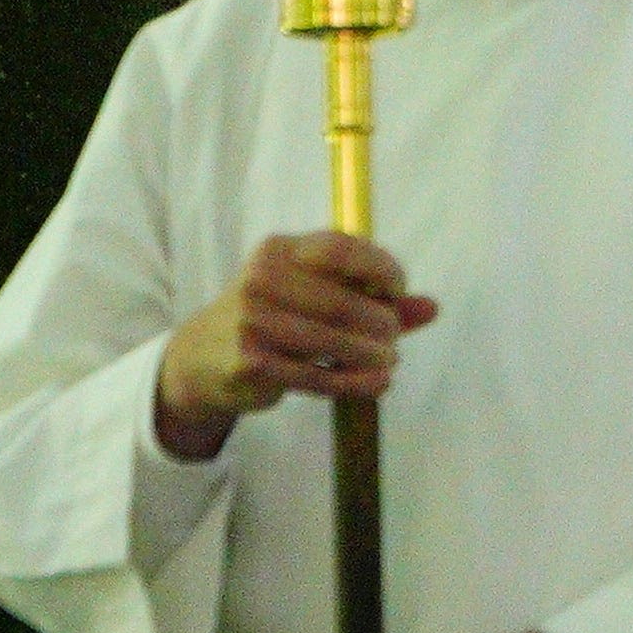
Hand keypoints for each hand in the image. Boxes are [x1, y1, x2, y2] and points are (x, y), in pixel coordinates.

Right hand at [157, 233, 440, 456]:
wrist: (202, 356)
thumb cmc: (272, 315)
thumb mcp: (313, 292)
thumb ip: (372, 297)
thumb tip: (431, 308)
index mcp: (280, 250)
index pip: (341, 249)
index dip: (382, 269)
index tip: (398, 291)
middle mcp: (262, 279)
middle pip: (343, 302)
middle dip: (382, 324)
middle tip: (393, 338)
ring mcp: (253, 321)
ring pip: (334, 341)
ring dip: (373, 356)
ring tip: (388, 360)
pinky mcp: (252, 362)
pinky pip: (318, 376)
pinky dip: (356, 383)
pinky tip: (377, 384)